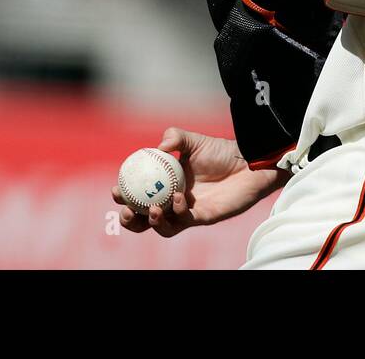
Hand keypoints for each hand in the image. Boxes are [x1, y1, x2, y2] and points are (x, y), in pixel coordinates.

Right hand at [111, 127, 288, 237]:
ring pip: (162, 228)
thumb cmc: (222, 151)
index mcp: (166, 185)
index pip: (138, 196)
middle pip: (144, 219)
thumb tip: (159, 148)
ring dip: (152, 222)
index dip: (124, 197)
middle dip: (130, 220)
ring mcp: (187, 212)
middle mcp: (173, 202)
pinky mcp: (203, 218)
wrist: (248, 162)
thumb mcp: (194, 140)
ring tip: (151, 209)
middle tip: (125, 210)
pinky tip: (179, 197)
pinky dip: (177, 212)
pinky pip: (185, 221)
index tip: (116, 189)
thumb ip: (175, 136)